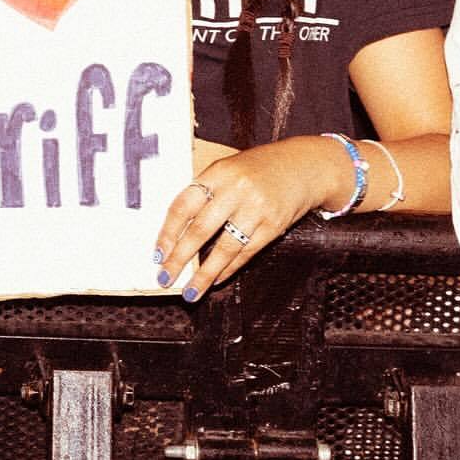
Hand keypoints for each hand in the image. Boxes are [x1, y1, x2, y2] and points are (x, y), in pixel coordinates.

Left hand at [155, 139, 329, 297]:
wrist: (302, 166)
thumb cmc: (257, 169)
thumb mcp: (227, 169)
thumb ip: (206, 192)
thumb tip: (177, 231)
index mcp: (217, 172)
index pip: (183, 205)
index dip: (168, 232)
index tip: (157, 254)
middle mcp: (235, 190)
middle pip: (200, 229)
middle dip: (179, 257)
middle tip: (165, 277)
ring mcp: (256, 208)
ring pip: (224, 248)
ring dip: (204, 273)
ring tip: (191, 292)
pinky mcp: (273, 226)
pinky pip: (246, 252)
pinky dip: (229, 269)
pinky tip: (216, 280)